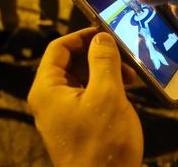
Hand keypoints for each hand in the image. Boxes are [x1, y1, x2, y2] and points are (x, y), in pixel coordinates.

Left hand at [28, 28, 142, 166]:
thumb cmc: (102, 144)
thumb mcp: (107, 95)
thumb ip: (103, 61)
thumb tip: (101, 39)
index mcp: (47, 89)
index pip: (58, 48)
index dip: (82, 36)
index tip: (105, 32)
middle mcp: (49, 99)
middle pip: (69, 63)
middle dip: (97, 56)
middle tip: (124, 57)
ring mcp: (61, 114)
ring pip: (81, 79)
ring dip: (105, 72)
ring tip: (130, 77)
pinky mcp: (74, 125)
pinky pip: (87, 96)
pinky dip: (105, 89)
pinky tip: (125, 92)